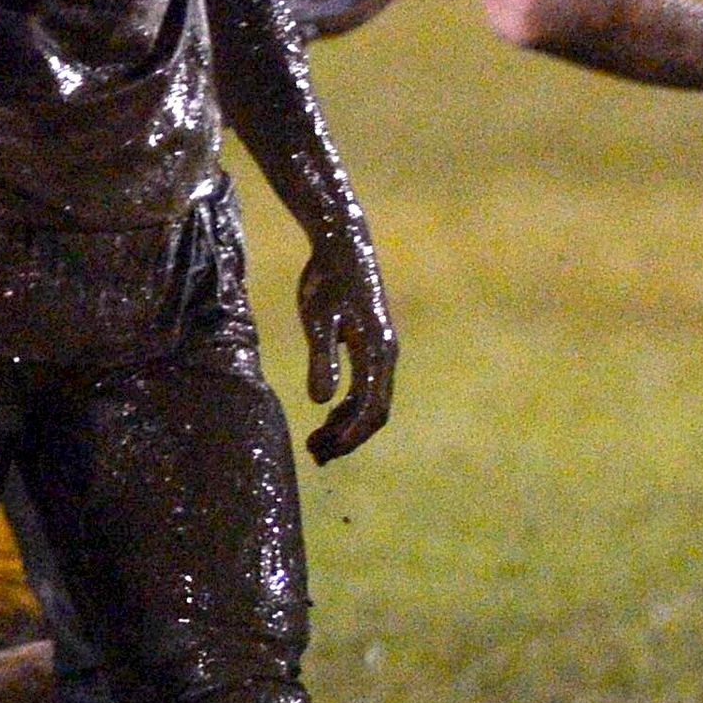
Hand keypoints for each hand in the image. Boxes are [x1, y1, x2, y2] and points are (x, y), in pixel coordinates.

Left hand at [296, 230, 396, 461]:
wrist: (343, 247)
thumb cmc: (327, 280)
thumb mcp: (317, 320)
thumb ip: (322, 359)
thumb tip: (321, 402)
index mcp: (378, 353)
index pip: (372, 408)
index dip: (351, 435)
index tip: (326, 451)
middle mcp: (387, 356)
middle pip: (375, 411)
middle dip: (348, 437)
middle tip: (316, 455)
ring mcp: (381, 351)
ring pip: (371, 402)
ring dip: (347, 426)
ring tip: (316, 444)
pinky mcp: (371, 345)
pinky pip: (366, 387)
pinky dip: (348, 407)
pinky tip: (326, 415)